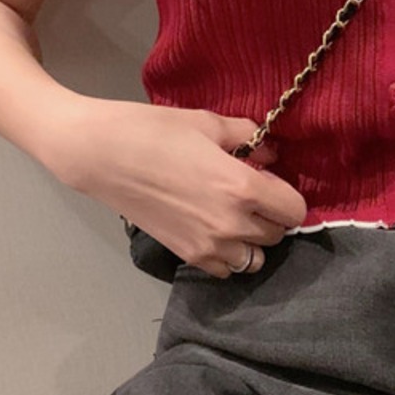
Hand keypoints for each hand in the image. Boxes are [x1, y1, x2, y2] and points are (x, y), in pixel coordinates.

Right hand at [50, 98, 307, 278]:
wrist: (100, 155)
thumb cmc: (154, 131)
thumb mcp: (208, 124)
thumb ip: (247, 138)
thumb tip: (270, 154)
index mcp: (242, 188)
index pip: (295, 210)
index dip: (288, 195)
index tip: (271, 182)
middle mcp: (232, 224)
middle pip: (277, 235)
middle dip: (271, 215)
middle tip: (251, 195)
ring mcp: (209, 246)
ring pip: (254, 259)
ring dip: (252, 240)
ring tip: (234, 217)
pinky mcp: (186, 255)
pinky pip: (226, 270)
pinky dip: (228, 256)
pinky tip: (214, 232)